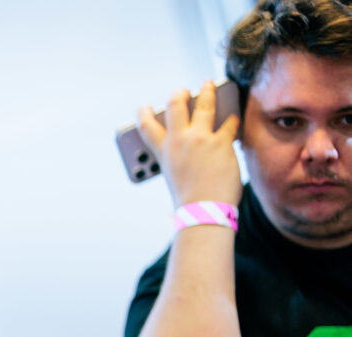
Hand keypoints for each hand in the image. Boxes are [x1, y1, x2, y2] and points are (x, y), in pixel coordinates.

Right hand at [138, 80, 241, 207]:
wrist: (203, 211)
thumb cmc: (189, 198)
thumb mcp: (174, 175)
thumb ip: (179, 154)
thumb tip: (196, 135)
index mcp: (163, 151)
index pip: (146, 126)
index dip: (143, 113)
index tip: (144, 107)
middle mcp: (179, 140)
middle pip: (175, 105)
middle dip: (179, 94)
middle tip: (183, 91)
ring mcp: (200, 139)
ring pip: (204, 104)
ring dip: (207, 92)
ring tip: (209, 85)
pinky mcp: (220, 142)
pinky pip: (229, 123)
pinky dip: (232, 119)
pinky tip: (233, 117)